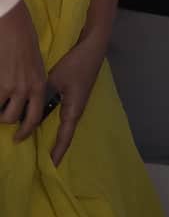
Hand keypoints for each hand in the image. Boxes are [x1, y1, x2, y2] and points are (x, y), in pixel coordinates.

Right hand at [0, 2, 43, 141]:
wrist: (11, 23)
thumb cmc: (22, 36)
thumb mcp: (33, 61)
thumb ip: (29, 79)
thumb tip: (19, 93)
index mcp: (39, 83)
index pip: (35, 116)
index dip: (25, 130)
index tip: (19, 137)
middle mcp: (26, 88)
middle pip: (13, 118)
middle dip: (4, 119)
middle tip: (0, 114)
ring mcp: (10, 86)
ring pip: (0, 113)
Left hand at [41, 30, 106, 165]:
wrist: (92, 49)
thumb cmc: (77, 65)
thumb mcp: (55, 80)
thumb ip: (43, 97)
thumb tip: (28, 112)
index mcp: (74, 110)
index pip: (64, 137)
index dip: (56, 152)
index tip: (49, 167)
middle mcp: (76, 111)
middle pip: (64, 136)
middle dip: (55, 150)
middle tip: (43, 164)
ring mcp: (75, 105)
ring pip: (63, 128)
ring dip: (54, 139)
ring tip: (42, 150)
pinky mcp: (73, 98)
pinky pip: (62, 118)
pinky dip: (54, 126)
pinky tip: (44, 126)